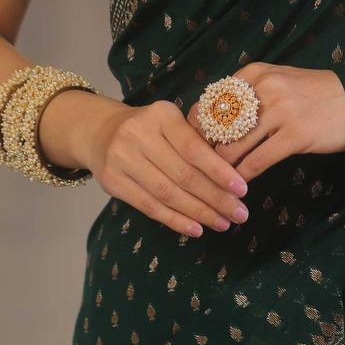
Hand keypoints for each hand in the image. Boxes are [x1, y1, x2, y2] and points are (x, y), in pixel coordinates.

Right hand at [80, 99, 252, 237]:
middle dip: (215, 198)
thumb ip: (196, 142)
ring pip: (168, 194)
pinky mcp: (112, 182)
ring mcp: (122, 159)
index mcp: (162, 115)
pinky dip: (175, 220)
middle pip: (183, 174)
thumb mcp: (172, 122)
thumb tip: (233, 178)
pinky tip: (196, 228)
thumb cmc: (151, 128)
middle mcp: (139, 134)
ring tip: (222, 223)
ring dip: (199, 213)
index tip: (242, 189)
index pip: (194, 148)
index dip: (219, 172)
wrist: (101, 132)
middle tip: (239, 213)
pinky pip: (149, 206)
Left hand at [186, 62, 344, 183]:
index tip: (189, 150)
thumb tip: (210, 120)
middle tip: (196, 174)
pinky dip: (243, 178)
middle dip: (205, 154)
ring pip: (234, 147)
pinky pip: (257, 161)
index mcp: (254, 73)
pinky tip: (240, 188)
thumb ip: (248, 95)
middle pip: (218, 127)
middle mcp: (264, 88)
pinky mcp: (295, 135)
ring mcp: (280, 111)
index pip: (210, 103)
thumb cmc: (315, 94)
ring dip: (221, 171)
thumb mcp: (279, 82)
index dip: (196, 130)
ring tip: (214, 186)